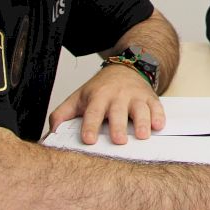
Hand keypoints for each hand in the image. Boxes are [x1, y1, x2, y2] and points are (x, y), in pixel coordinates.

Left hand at [48, 62, 163, 144]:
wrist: (124, 69)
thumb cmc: (99, 89)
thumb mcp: (78, 98)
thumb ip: (62, 115)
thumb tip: (50, 133)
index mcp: (97, 97)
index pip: (93, 112)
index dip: (90, 126)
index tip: (88, 139)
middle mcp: (117, 95)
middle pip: (118, 111)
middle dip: (118, 126)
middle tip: (119, 140)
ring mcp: (135, 96)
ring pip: (140, 109)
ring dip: (142, 122)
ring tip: (142, 135)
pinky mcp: (150, 98)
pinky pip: (156, 106)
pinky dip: (159, 116)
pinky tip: (158, 125)